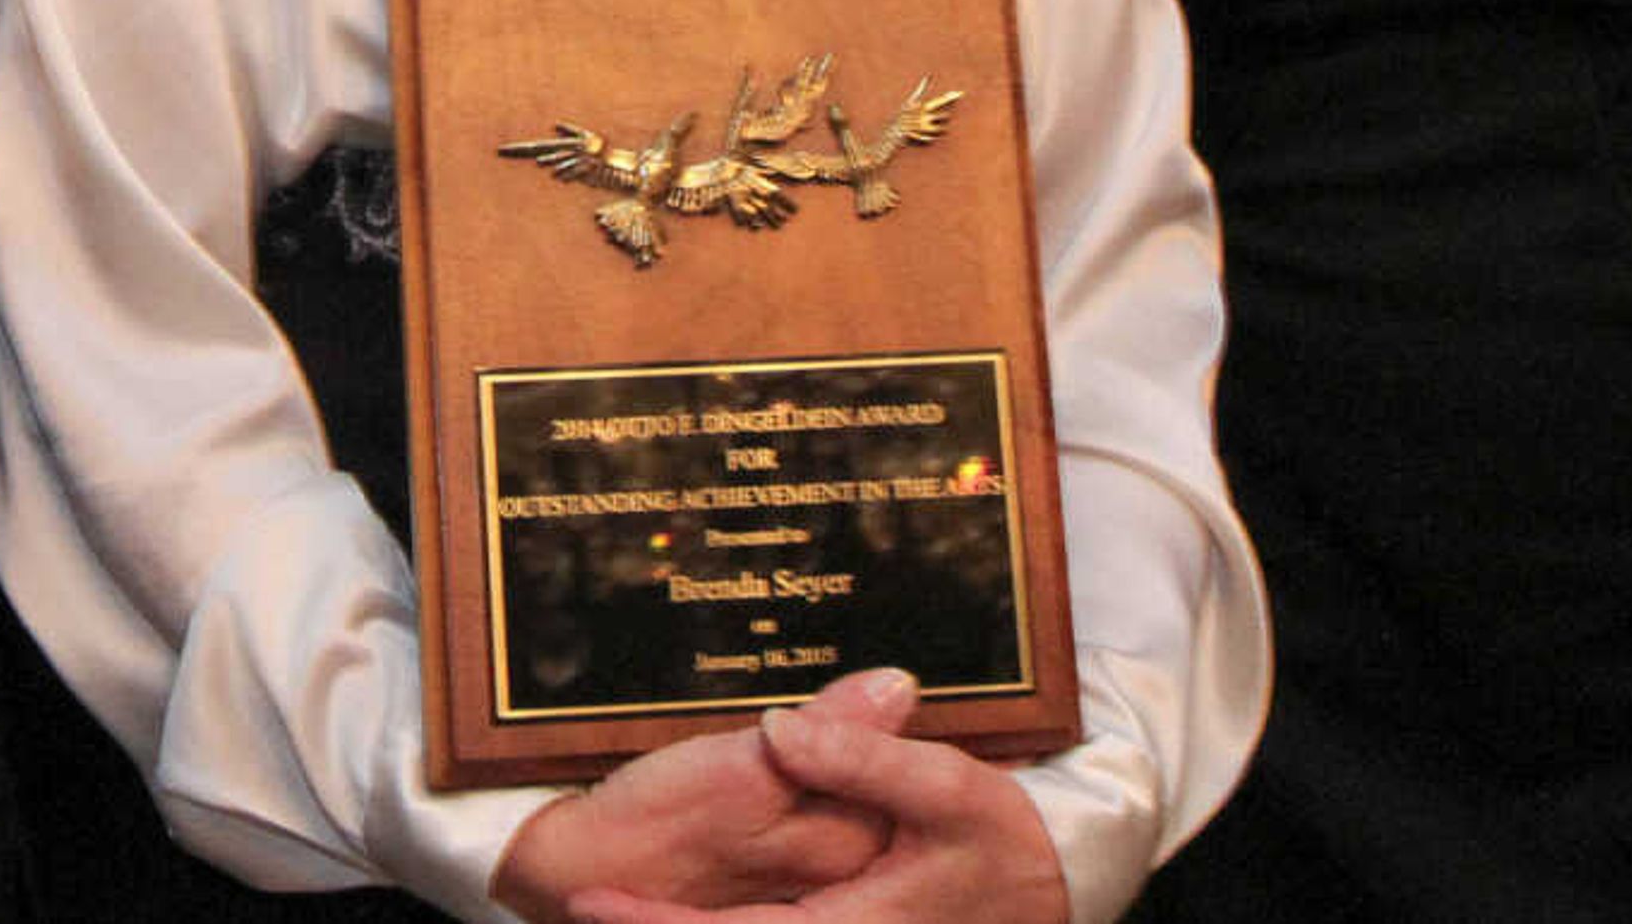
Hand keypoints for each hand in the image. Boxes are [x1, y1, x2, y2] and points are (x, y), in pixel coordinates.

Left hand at [558, 669, 1067, 923]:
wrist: (1053, 890)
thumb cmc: (1006, 846)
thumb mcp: (949, 788)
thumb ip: (864, 759)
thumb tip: (787, 726)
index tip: (588, 902)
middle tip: (578, 902)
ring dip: (683, 922)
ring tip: (607, 899)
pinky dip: (725, 922)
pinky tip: (684, 904)